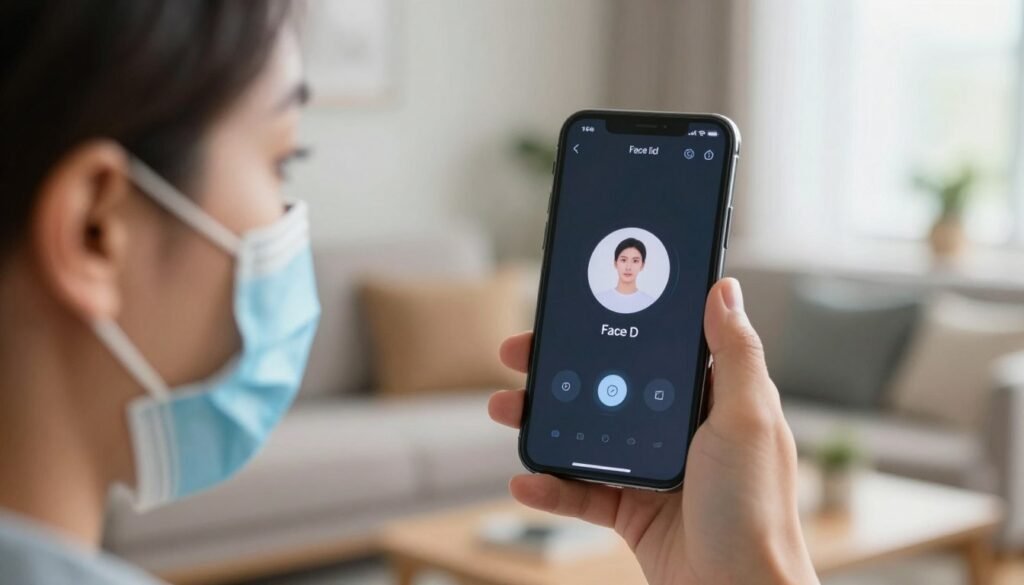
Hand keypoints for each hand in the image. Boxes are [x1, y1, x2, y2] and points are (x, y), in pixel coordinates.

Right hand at [488, 278, 818, 584]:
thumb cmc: (757, 510)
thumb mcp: (749, 419)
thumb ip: (735, 354)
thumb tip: (722, 288)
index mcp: (710, 400)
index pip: (652, 348)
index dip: (611, 327)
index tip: (573, 309)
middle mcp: (679, 430)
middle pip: (608, 386)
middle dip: (558, 369)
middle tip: (517, 354)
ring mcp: (651, 470)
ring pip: (586, 434)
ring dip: (542, 421)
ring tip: (505, 409)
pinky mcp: (632, 512)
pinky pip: (580, 492)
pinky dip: (550, 486)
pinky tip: (525, 479)